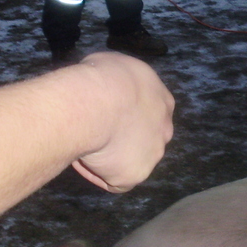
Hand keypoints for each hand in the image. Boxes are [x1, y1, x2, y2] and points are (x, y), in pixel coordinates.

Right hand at [72, 52, 174, 192]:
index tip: (106, 114)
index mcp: (162, 100)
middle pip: (145, 139)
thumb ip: (115, 80)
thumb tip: (101, 84)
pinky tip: (82, 161)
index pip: (149, 112)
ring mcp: (153, 154)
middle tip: (97, 135)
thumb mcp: (113, 65)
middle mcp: (164, 128)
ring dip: (112, 158)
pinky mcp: (136, 175)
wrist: (98, 102)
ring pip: (130, 161)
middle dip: (124, 139)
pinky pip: (114, 181)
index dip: (127, 115)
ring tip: (85, 148)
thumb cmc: (102, 77)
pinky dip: (98, 174)